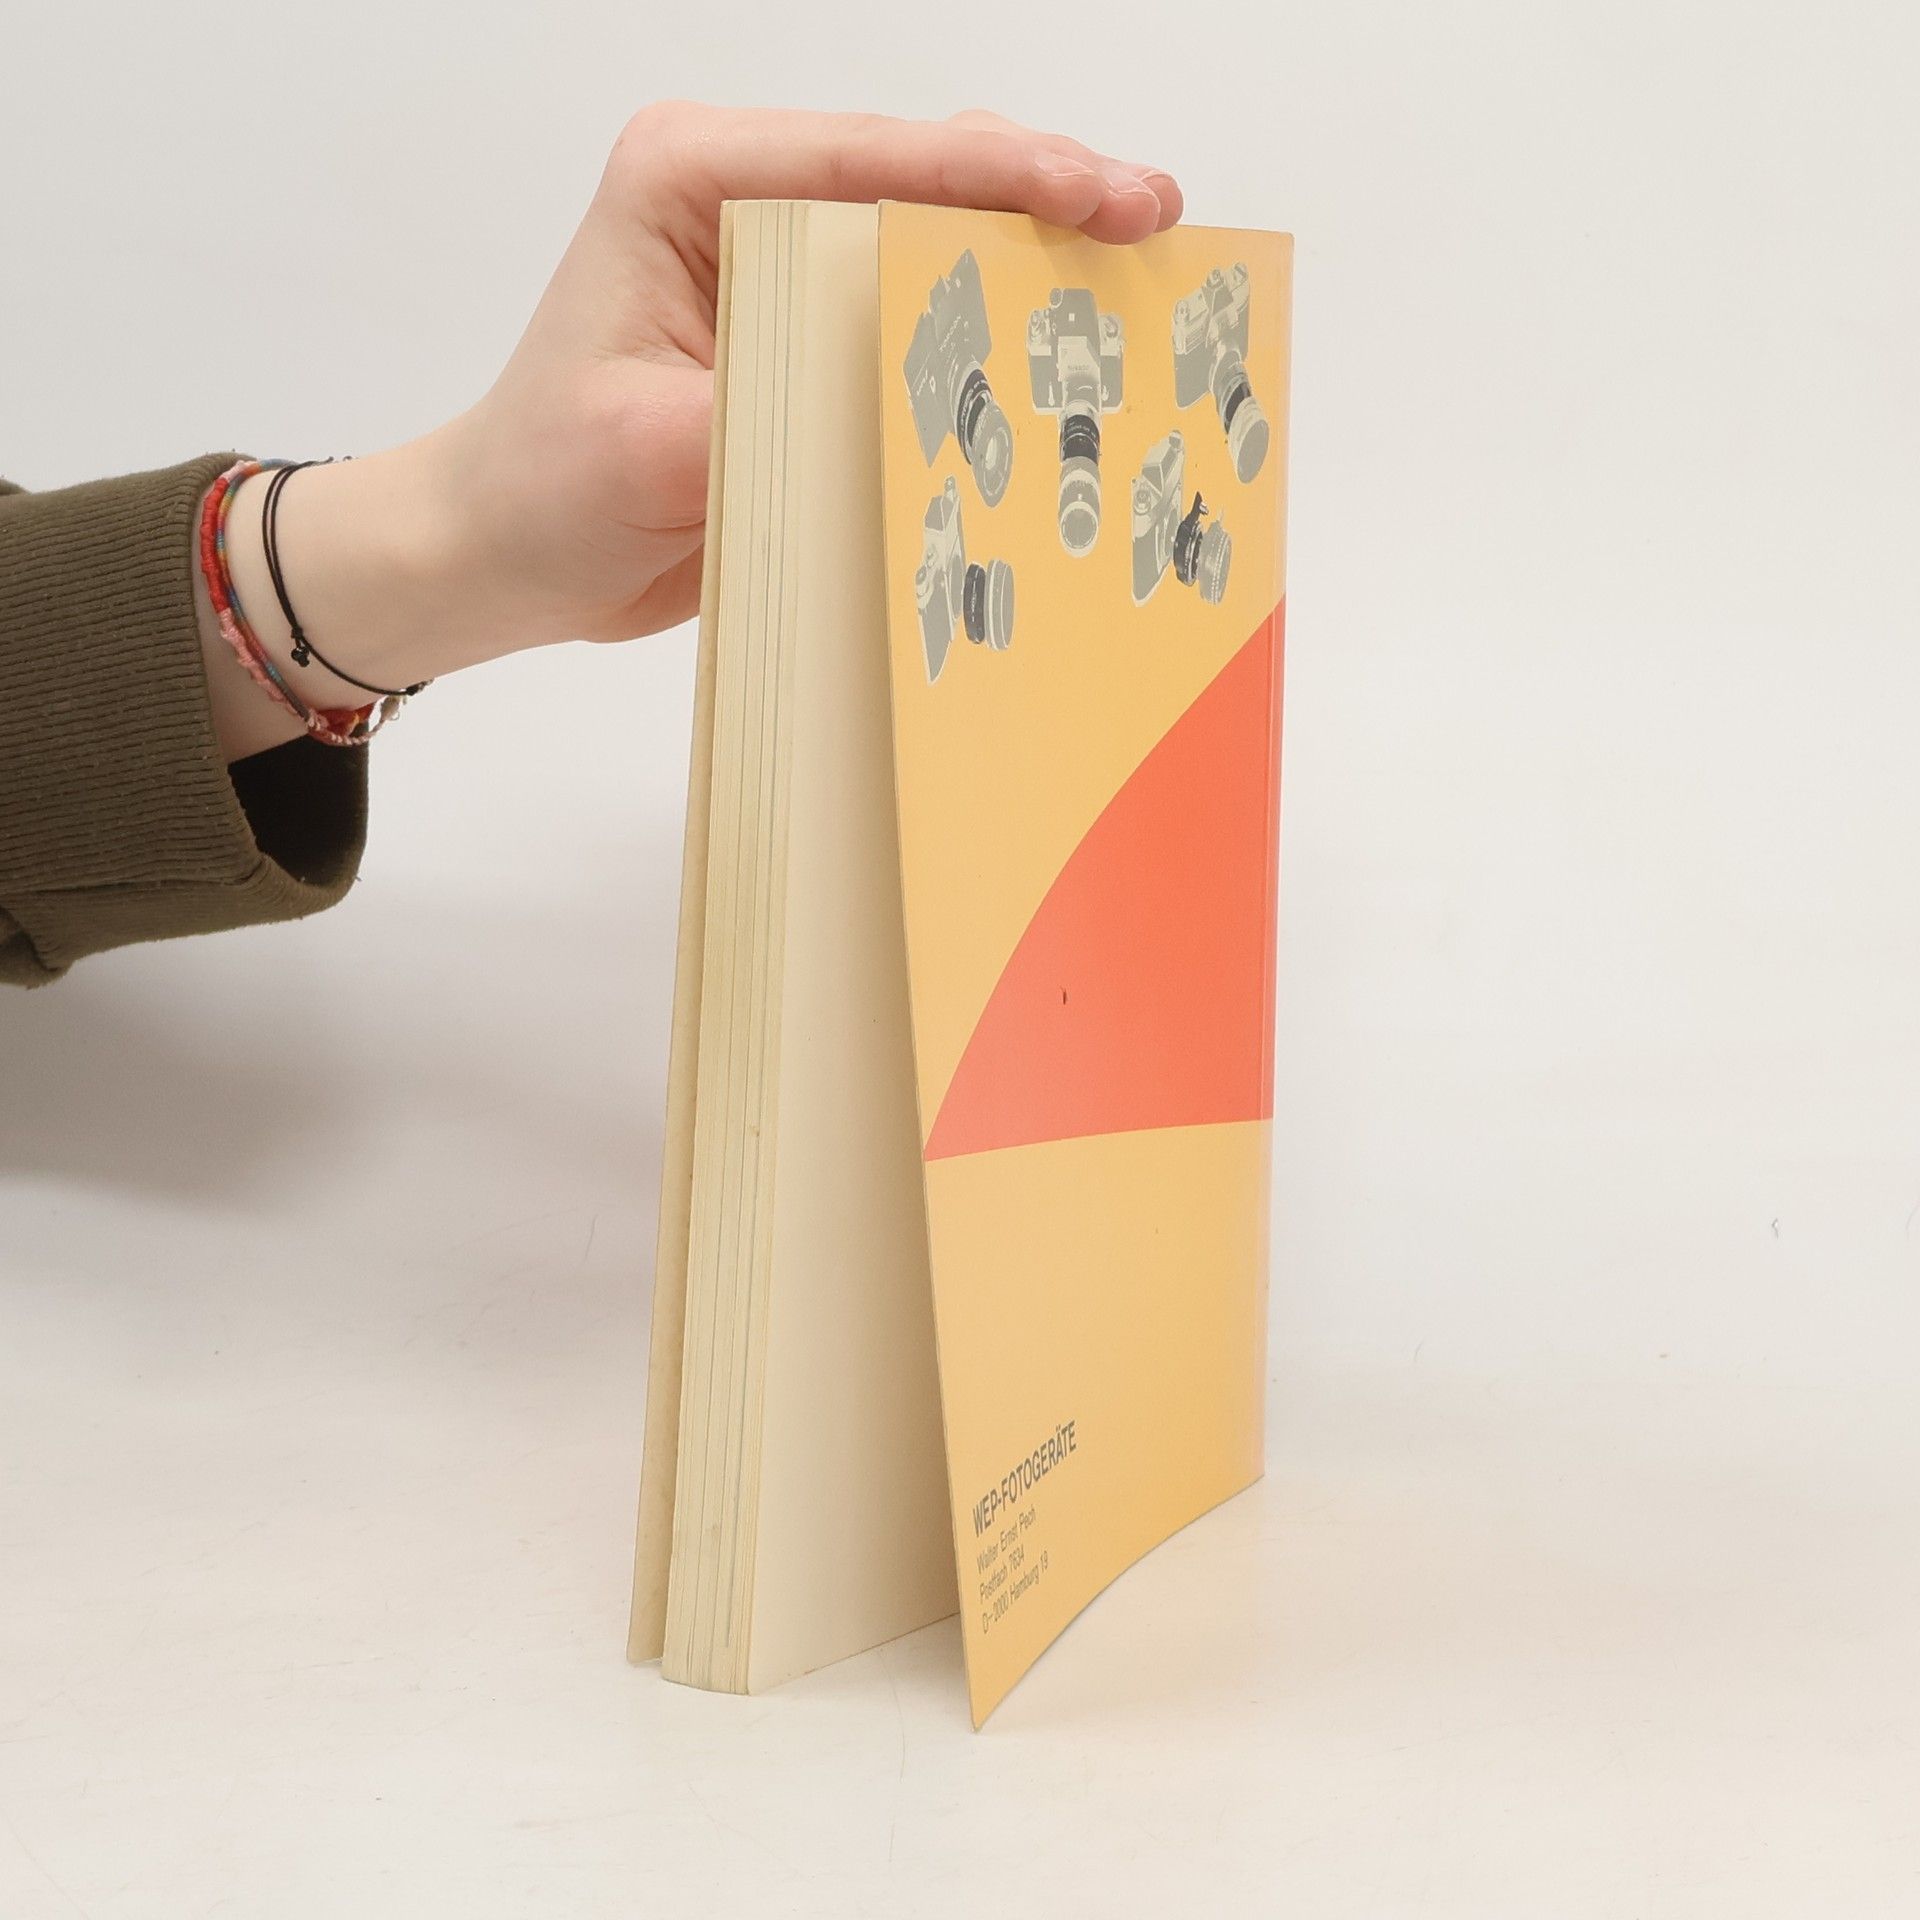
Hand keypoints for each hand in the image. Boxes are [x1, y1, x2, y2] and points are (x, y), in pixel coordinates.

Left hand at [441, 102, 1183, 648]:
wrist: (506, 553)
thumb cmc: (542, 487)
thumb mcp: (640, 451)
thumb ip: (762, 413)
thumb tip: (887, 409)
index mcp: (692, 179)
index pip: (869, 158)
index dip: (998, 174)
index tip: (1102, 199)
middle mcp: (746, 204)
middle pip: (923, 175)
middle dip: (1043, 197)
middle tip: (1153, 225)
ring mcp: (784, 272)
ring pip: (934, 240)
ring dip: (1032, 263)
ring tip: (1139, 279)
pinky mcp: (807, 343)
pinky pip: (917, 325)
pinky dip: (991, 338)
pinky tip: (1062, 356)